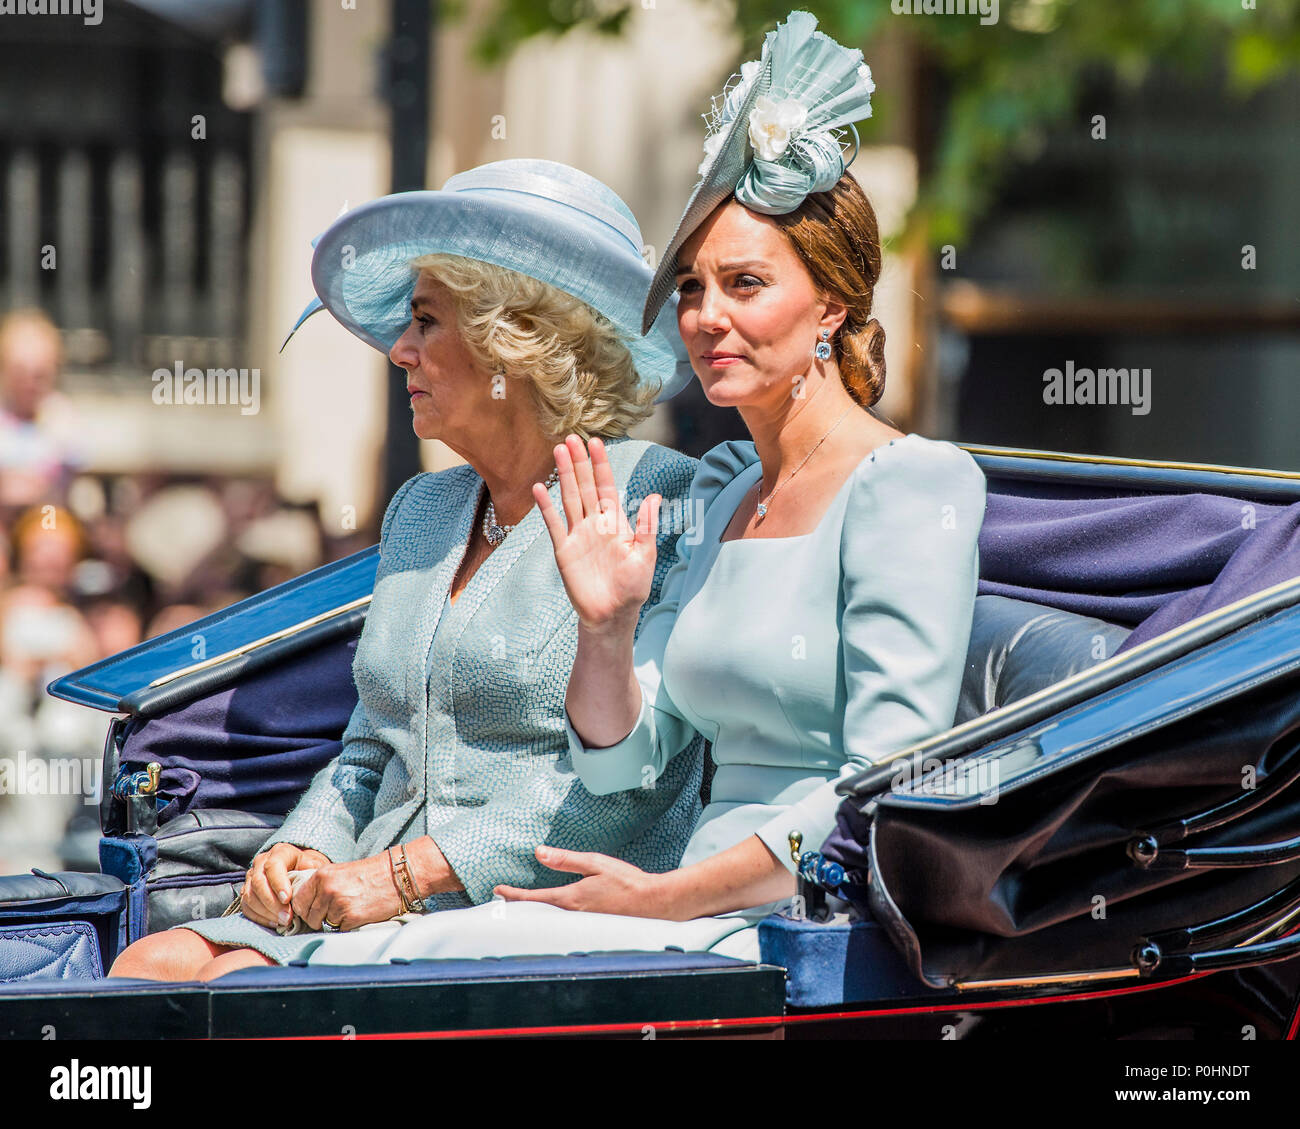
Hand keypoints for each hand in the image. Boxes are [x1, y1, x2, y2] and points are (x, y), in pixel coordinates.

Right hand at [241, 843, 332, 927]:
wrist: (300, 869)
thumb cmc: (308, 868)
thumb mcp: (314, 865)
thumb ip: (312, 873)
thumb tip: (310, 887)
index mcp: (280, 852)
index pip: (273, 866)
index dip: (278, 883)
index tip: (287, 899)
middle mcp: (261, 862)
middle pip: (258, 883)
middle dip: (272, 903)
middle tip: (287, 917)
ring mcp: (251, 877)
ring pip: (250, 896)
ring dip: (266, 913)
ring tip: (283, 922)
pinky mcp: (246, 892)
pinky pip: (246, 907)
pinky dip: (259, 918)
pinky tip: (274, 923)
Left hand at [291, 852, 406, 931]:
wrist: (397, 876)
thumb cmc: (370, 874)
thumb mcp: (339, 873)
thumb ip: (321, 887)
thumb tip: (304, 907)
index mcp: (321, 876)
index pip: (298, 902)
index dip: (306, 909)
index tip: (315, 910)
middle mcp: (327, 890)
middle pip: (309, 917)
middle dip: (320, 918)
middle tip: (337, 910)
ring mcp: (338, 904)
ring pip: (324, 925)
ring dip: (335, 922)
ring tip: (351, 909)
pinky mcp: (351, 917)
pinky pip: (340, 929)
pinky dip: (349, 926)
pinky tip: (360, 913)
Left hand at [493, 846, 682, 920]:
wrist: (654, 903)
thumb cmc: (626, 881)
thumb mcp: (595, 863)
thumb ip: (566, 859)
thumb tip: (539, 852)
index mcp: (571, 898)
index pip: (533, 899)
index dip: (512, 895)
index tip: (496, 891)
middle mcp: (572, 916)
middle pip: (537, 914)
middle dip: (518, 908)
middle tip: (500, 903)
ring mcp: (582, 924)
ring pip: (549, 921)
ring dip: (532, 914)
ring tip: (519, 907)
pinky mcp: (591, 927)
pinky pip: (563, 924)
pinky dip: (549, 918)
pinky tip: (550, 914)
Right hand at [535, 435, 660, 631]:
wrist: (612, 615)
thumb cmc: (633, 588)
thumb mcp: (645, 555)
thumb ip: (646, 526)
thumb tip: (654, 496)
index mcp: (615, 523)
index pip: (606, 486)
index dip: (601, 465)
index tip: (596, 442)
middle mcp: (594, 524)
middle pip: (585, 486)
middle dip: (579, 462)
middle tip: (570, 437)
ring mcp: (577, 535)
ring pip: (569, 498)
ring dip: (564, 475)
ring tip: (557, 451)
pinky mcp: (564, 550)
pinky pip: (553, 524)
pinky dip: (546, 507)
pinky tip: (540, 487)